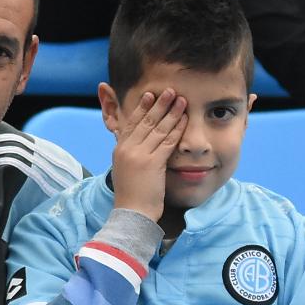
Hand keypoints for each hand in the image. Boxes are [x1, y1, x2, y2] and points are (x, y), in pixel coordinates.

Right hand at [111, 88, 187, 220]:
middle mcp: (128, 149)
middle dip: (159, 104)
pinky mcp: (152, 163)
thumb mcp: (125, 170)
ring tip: (181, 100)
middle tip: (170, 91)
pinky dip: (177, 128)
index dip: (142, 107)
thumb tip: (139, 144)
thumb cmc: (131, 195)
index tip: (150, 95)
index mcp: (120, 149)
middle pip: (146, 121)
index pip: (131, 122)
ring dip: (172, 112)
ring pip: (158, 129)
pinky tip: (185, 119)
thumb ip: (131, 154)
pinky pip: (168, 141)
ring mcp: (140, 155)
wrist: (131, 213)